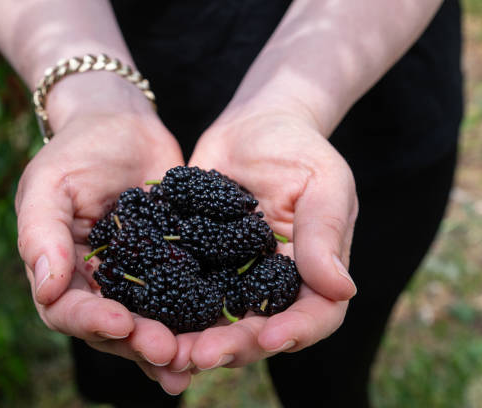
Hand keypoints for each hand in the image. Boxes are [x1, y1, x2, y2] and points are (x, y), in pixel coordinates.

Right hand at [15, 108, 191, 393]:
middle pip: (114, 328)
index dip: (92, 321)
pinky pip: (184, 297)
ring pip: (151, 322)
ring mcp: (139, 278)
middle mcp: (100, 284)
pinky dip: (197, 319)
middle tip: (170, 352)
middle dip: (140, 343)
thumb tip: (47, 291)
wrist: (123, 125)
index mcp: (62, 270)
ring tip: (196, 361)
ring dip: (171, 345)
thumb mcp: (49, 183)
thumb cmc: (78, 149)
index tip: (122, 324)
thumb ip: (41, 233)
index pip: (69, 309)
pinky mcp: (174, 265)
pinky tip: (219, 333)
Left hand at [165, 112, 357, 384]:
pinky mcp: (197, 263)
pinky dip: (163, 310)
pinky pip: (180, 291)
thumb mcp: (322, 182)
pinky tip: (139, 317)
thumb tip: (342, 289)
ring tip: (165, 350)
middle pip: (257, 330)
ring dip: (191, 339)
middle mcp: (270, 285)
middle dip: (230, 347)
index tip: (269, 337)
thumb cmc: (298, 148)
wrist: (253, 125)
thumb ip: (325, 234)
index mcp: (311, 273)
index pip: (314, 315)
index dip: (296, 332)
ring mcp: (231, 278)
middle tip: (198, 356)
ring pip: (215, 321)